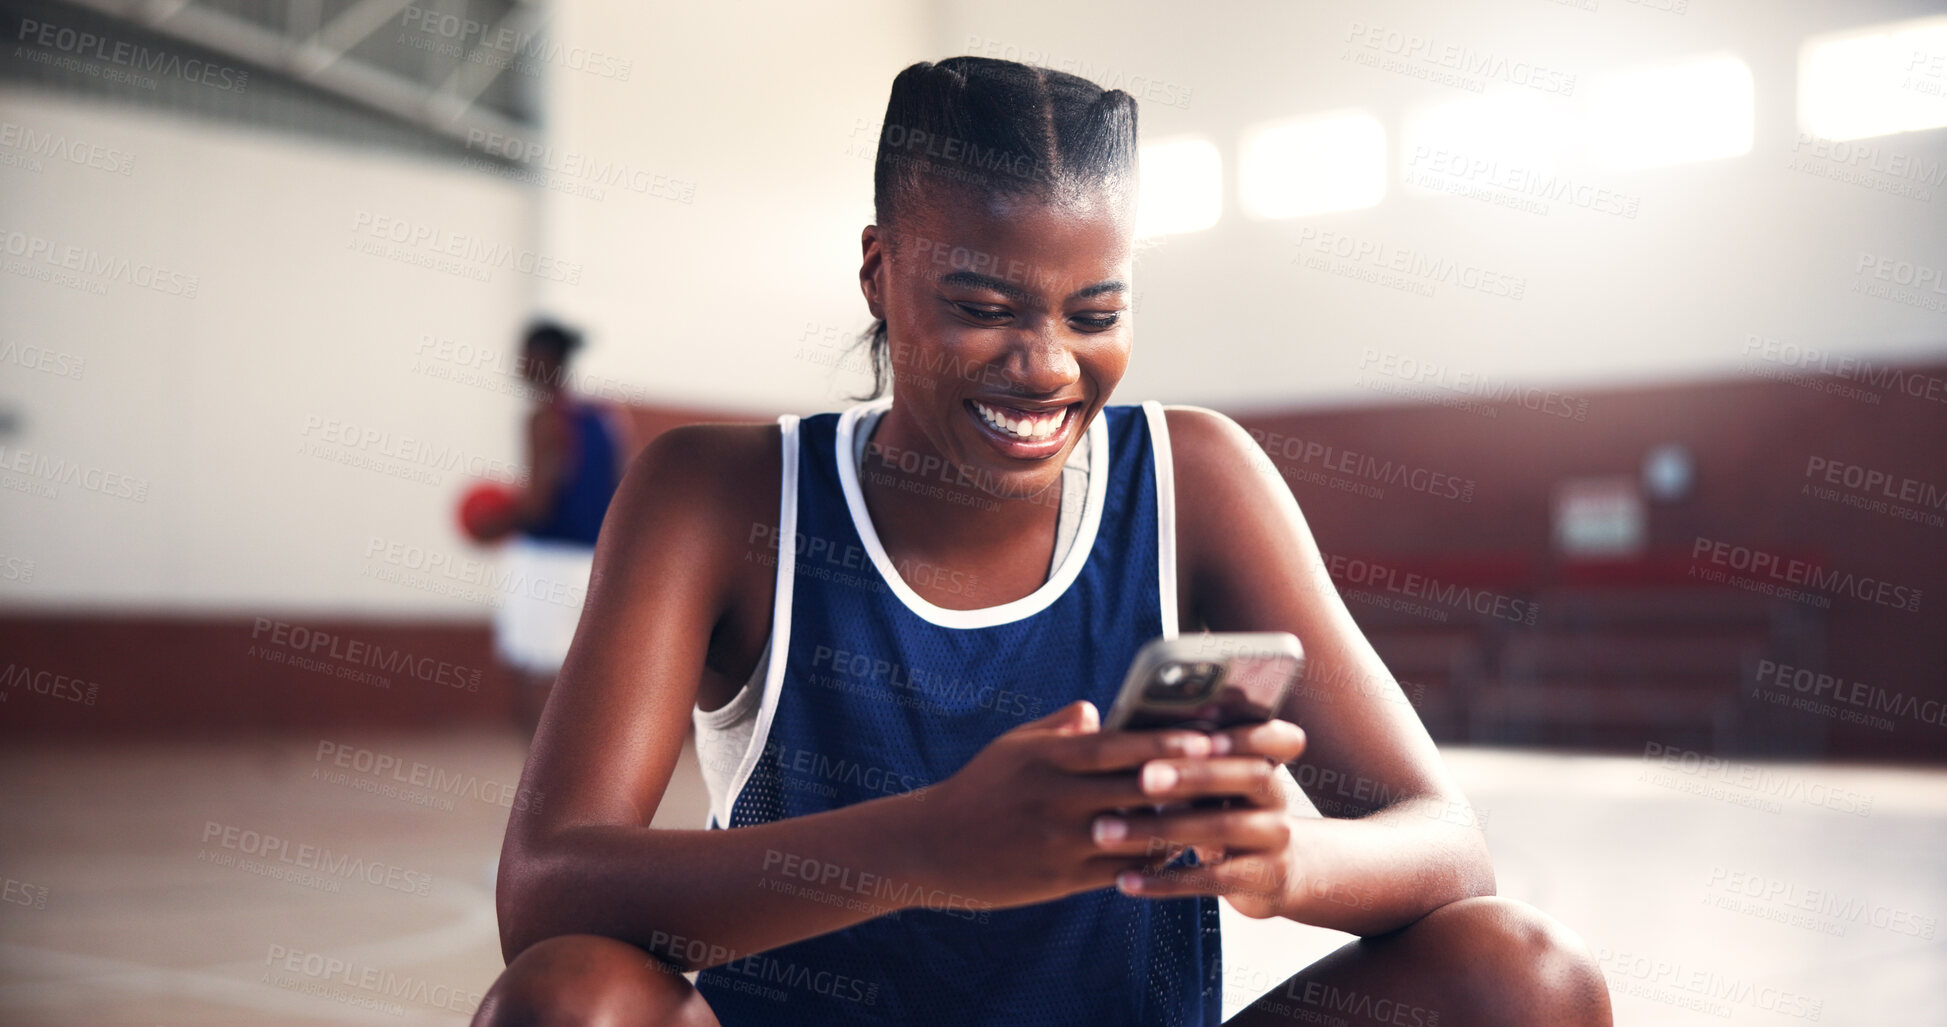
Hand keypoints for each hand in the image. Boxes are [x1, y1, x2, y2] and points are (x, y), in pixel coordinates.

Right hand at [909, 700, 1218, 910]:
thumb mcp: (1012, 747)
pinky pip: (1120, 871)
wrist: (932, 849)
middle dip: (1187, 782)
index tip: (1205, 736)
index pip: (1116, 747)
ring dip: (1178, 825)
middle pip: (1136, 789)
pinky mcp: (1061, 879)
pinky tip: (1177, 851)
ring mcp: (1060, 841)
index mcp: (1047, 759)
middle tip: (1235, 774)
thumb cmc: (977, 789)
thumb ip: (1058, 729)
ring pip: (1135, 834)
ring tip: (1219, 815)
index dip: (1163, 743)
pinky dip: (1151, 860)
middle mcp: (1056, 798)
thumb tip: (1096, 711)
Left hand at [1086, 718, 1307, 918]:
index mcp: (1263, 760)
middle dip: (1193, 775)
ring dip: (1160, 828)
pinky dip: (1164, 880)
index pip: (1277, 739)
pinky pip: (1210, 879)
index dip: (1246, 735)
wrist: (1267, 877)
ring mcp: (1274, 840)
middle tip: (1143, 778)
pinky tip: (1124, 879)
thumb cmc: (1217, 813)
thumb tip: (1099, 719)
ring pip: (1222, 829)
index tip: (1205, 737)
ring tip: (1106, 831)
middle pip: (1246, 776)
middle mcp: (1275, 797)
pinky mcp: (1261, 880)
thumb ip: (1177, 757)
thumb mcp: (1210, 785)